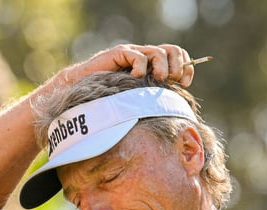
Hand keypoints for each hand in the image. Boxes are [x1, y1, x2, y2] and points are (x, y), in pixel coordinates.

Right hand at [62, 43, 195, 87]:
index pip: (177, 56)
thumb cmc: (107, 98)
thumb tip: (174, 101)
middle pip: (172, 50)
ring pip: (158, 52)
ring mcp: (132, 52)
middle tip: (172, 80)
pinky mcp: (119, 53)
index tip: (185, 83)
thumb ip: (152, 94)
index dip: (186, 67)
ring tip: (157, 79)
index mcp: (151, 64)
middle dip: (177, 65)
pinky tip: (134, 78)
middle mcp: (143, 55)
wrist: (80, 91)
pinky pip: (138, 56)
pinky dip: (141, 68)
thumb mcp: (136, 97)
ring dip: (163, 66)